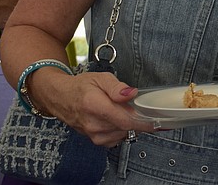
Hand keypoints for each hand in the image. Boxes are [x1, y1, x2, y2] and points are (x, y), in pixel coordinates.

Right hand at [41, 71, 155, 146]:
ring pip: (123, 134)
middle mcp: (93, 123)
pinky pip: (116, 139)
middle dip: (137, 119)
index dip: (143, 122)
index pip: (125, 120)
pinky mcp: (95, 140)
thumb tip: (131, 94)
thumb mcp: (101, 78)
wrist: (60, 98)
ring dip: (129, 124)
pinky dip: (122, 130)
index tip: (156, 120)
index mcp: (95, 105)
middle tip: (138, 107)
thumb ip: (117, 87)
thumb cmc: (81, 87)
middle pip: (126, 127)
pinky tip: (118, 120)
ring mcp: (93, 134)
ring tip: (123, 111)